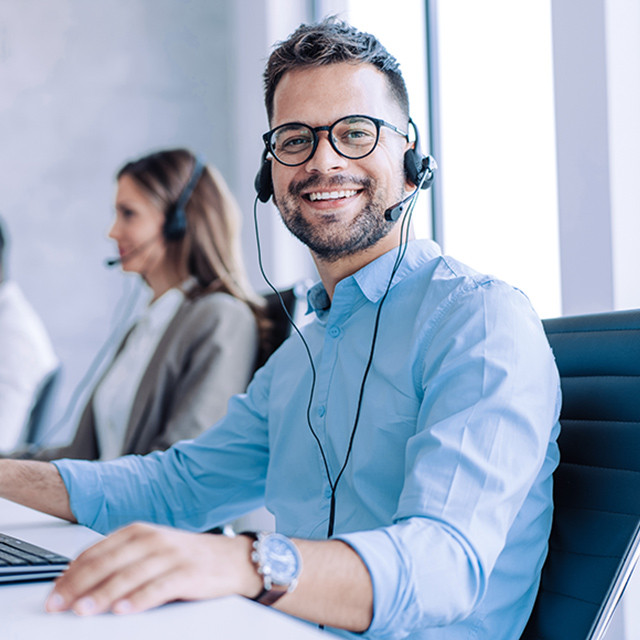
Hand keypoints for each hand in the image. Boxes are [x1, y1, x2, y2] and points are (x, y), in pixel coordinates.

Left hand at [45, 522, 260, 615]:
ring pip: (129, 575)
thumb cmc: (188, 557)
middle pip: (108, 562)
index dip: (72, 573)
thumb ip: (120, 560)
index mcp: (140, 532)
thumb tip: (79, 581)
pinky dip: (138, 599)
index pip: (97, 551)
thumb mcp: (152, 550)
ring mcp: (171, 555)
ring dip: (103, 595)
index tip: (54, 593)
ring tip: (83, 611)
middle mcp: (153, 539)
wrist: (234, 559)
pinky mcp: (188, 573)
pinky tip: (123, 609)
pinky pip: (159, 587)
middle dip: (79, 586)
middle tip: (58, 605)